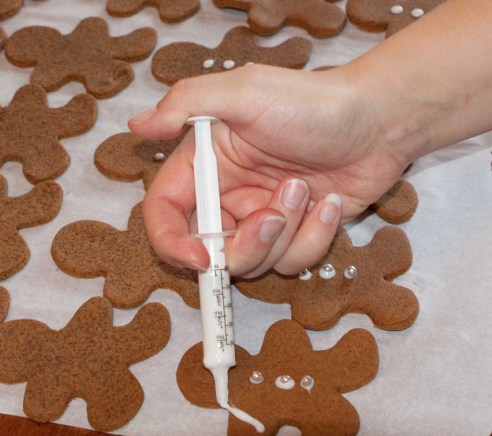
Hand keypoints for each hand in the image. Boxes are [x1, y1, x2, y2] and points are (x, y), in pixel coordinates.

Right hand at [129, 64, 409, 277]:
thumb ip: (185, 105)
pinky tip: (329, 202)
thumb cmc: (311, 102)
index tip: (201, 258)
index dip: (172, 243)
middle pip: (212, 252)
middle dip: (247, 243)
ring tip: (307, 189)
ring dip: (286, 232)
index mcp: (206, 166)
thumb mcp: (244, 93)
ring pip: (255, 262)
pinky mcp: (298, 233)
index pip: (165, 214)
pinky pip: (293, 262)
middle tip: (274, 215)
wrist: (380, 119)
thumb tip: (137, 126)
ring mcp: (264, 217)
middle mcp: (229, 196)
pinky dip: (314, 237)